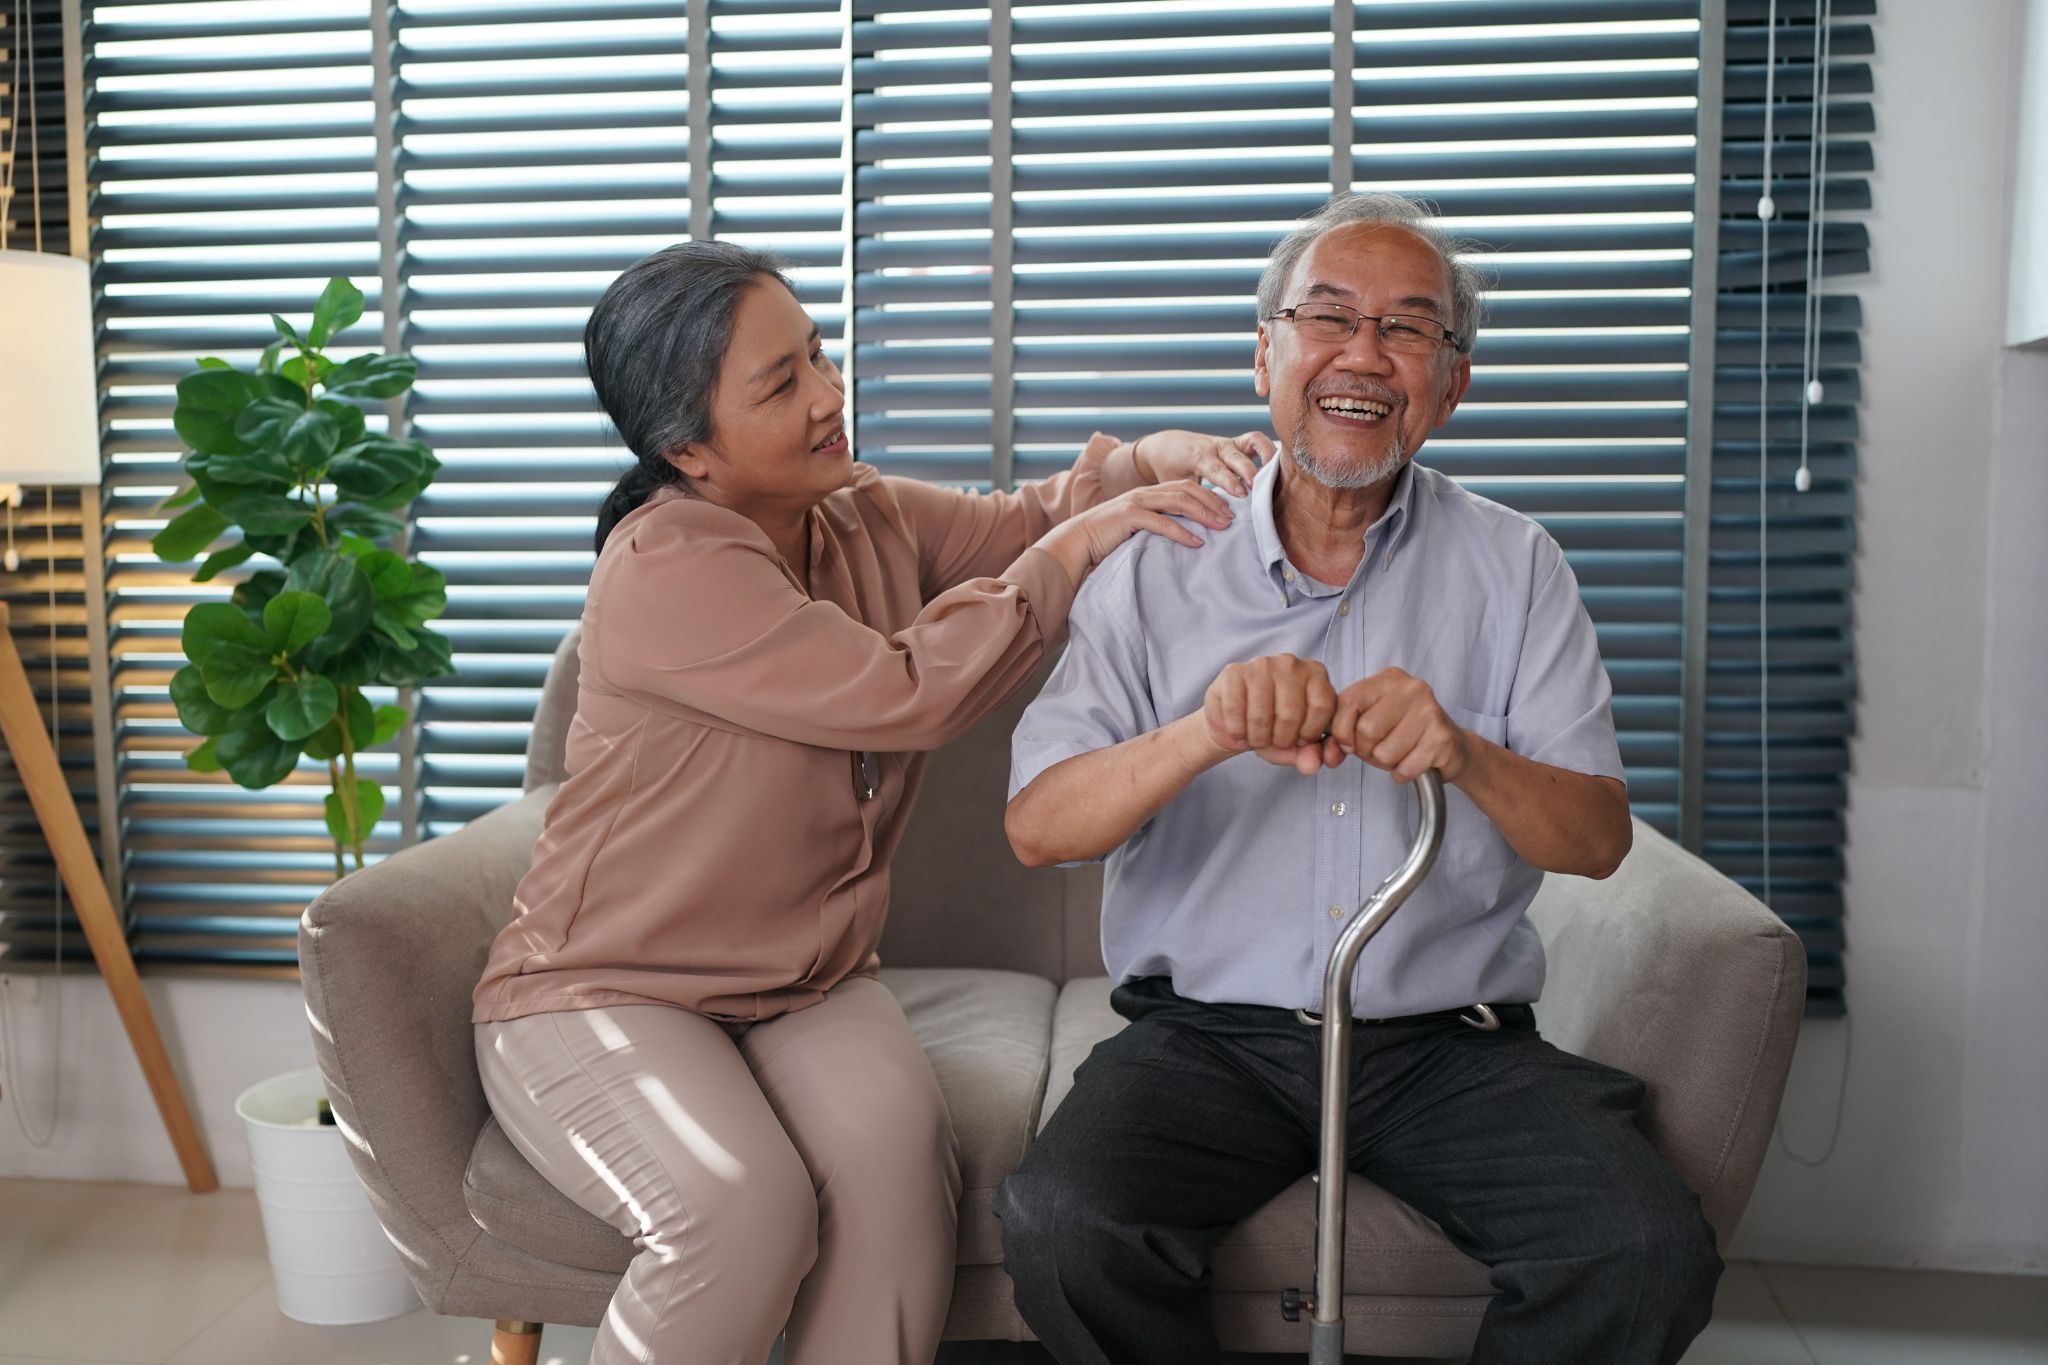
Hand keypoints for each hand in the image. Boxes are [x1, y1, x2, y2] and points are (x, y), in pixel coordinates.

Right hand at [1042, 479, 1233, 580]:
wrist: (1076, 543)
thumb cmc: (1107, 540)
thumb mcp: (1137, 529)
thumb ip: (1158, 526)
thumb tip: (1187, 537)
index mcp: (1149, 494)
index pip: (1186, 488)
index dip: (1210, 496)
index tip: (1230, 510)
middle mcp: (1145, 493)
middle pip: (1187, 490)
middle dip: (1213, 502)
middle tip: (1233, 517)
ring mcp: (1136, 502)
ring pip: (1178, 502)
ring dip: (1204, 513)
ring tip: (1222, 526)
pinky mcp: (1128, 517)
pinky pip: (1162, 523)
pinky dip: (1182, 532)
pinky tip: (1198, 542)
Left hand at [1128, 429, 1273, 497]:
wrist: (1166, 447)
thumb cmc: (1170, 470)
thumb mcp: (1175, 484)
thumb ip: (1190, 497)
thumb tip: (1201, 522)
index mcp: (1199, 457)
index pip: (1217, 469)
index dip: (1230, 481)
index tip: (1241, 494)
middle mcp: (1216, 447)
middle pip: (1237, 456)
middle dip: (1248, 471)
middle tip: (1256, 488)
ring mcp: (1229, 443)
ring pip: (1252, 442)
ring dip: (1266, 456)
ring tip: (1275, 472)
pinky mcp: (1238, 443)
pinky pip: (1256, 440)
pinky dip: (1268, 449)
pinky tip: (1276, 464)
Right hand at [1200, 654, 1343, 775]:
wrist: (1234, 723)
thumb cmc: (1272, 729)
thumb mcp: (1296, 746)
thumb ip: (1310, 755)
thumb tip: (1311, 766)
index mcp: (1315, 674)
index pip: (1322, 706)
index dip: (1310, 733)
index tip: (1299, 740)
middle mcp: (1290, 663)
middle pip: (1291, 713)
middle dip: (1281, 740)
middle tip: (1273, 742)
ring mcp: (1261, 664)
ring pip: (1261, 715)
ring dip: (1257, 739)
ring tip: (1256, 738)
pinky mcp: (1233, 672)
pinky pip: (1235, 711)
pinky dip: (1237, 731)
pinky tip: (1239, 731)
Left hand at [1329, 668, 1472, 783]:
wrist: (1454, 747)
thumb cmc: (1406, 732)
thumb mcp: (1372, 721)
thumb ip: (1344, 732)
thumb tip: (1329, 752)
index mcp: (1388, 679)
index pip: (1347, 703)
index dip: (1341, 731)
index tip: (1349, 742)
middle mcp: (1411, 689)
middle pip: (1365, 731)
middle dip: (1367, 751)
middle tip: (1380, 749)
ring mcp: (1429, 711)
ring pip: (1384, 753)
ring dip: (1386, 764)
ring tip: (1400, 754)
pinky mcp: (1441, 737)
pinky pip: (1404, 768)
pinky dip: (1403, 774)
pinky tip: (1413, 762)